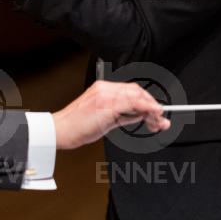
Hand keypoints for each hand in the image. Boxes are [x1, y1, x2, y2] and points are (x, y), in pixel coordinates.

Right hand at [52, 80, 169, 149]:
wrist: (60, 130)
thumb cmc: (77, 126)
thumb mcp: (104, 119)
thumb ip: (123, 115)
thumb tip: (141, 116)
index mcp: (103, 89)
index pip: (132, 91)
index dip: (148, 101)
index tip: (157, 113)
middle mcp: (105, 89)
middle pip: (137, 91)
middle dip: (152, 105)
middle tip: (160, 121)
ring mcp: (105, 96)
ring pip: (136, 96)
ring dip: (151, 109)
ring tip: (157, 123)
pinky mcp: (105, 105)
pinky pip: (131, 103)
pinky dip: (146, 108)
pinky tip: (153, 114)